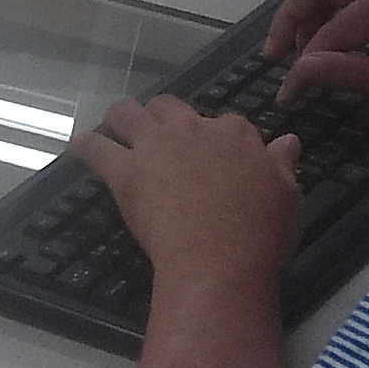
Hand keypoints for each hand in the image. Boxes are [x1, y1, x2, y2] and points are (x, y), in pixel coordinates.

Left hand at [70, 95, 298, 288]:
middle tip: (160, 135)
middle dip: (164, 117)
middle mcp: (193, 130)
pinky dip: (86, 145)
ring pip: (129, 113)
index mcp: (235, 135)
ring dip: (121, 117)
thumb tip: (288, 142)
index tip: (212, 152)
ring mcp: (156, 147)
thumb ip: (283, 166)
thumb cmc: (260, 235)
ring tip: (115, 126)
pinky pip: (97, 149)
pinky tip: (80, 146)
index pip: (225, 123)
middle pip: (170, 107)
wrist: (219, 260)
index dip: (216, 136)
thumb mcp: (288, 197)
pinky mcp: (126, 172)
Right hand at [265, 0, 368, 121]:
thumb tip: (298, 74)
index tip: (287, 96)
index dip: (303, 65)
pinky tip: (328, 41)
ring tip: (297, 50)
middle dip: (292, 18)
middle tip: (274, 55)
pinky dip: (331, 11)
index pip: (330, 30)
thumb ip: (350, 74)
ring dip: (310, 12)